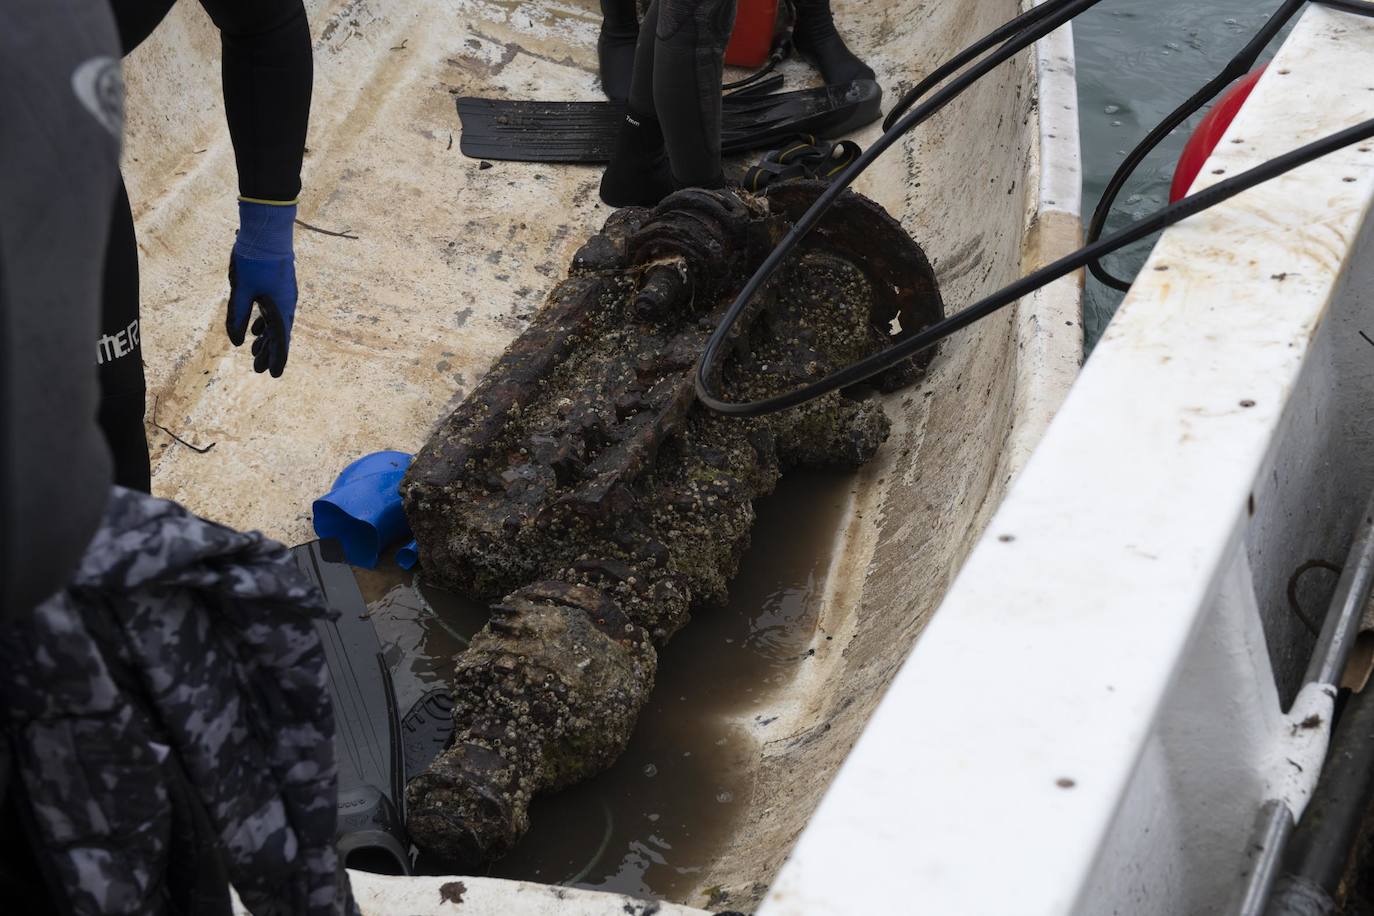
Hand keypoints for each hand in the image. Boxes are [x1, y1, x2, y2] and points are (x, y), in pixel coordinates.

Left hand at [226, 199, 297, 376]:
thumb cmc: (254, 260)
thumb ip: (237, 316)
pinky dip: (264, 323)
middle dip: (268, 352)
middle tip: (257, 369)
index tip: (273, 375)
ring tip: (254, 351)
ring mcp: (283, 295)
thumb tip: (236, 342)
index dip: (277, 359)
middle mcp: (286, 304)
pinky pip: (273, 312)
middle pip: (278, 335)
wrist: (267, 231)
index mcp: (281, 308)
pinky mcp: (278, 287)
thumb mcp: (241, 291)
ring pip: (275, 323)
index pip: (281, 341)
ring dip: (265, 338)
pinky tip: (255, 328)